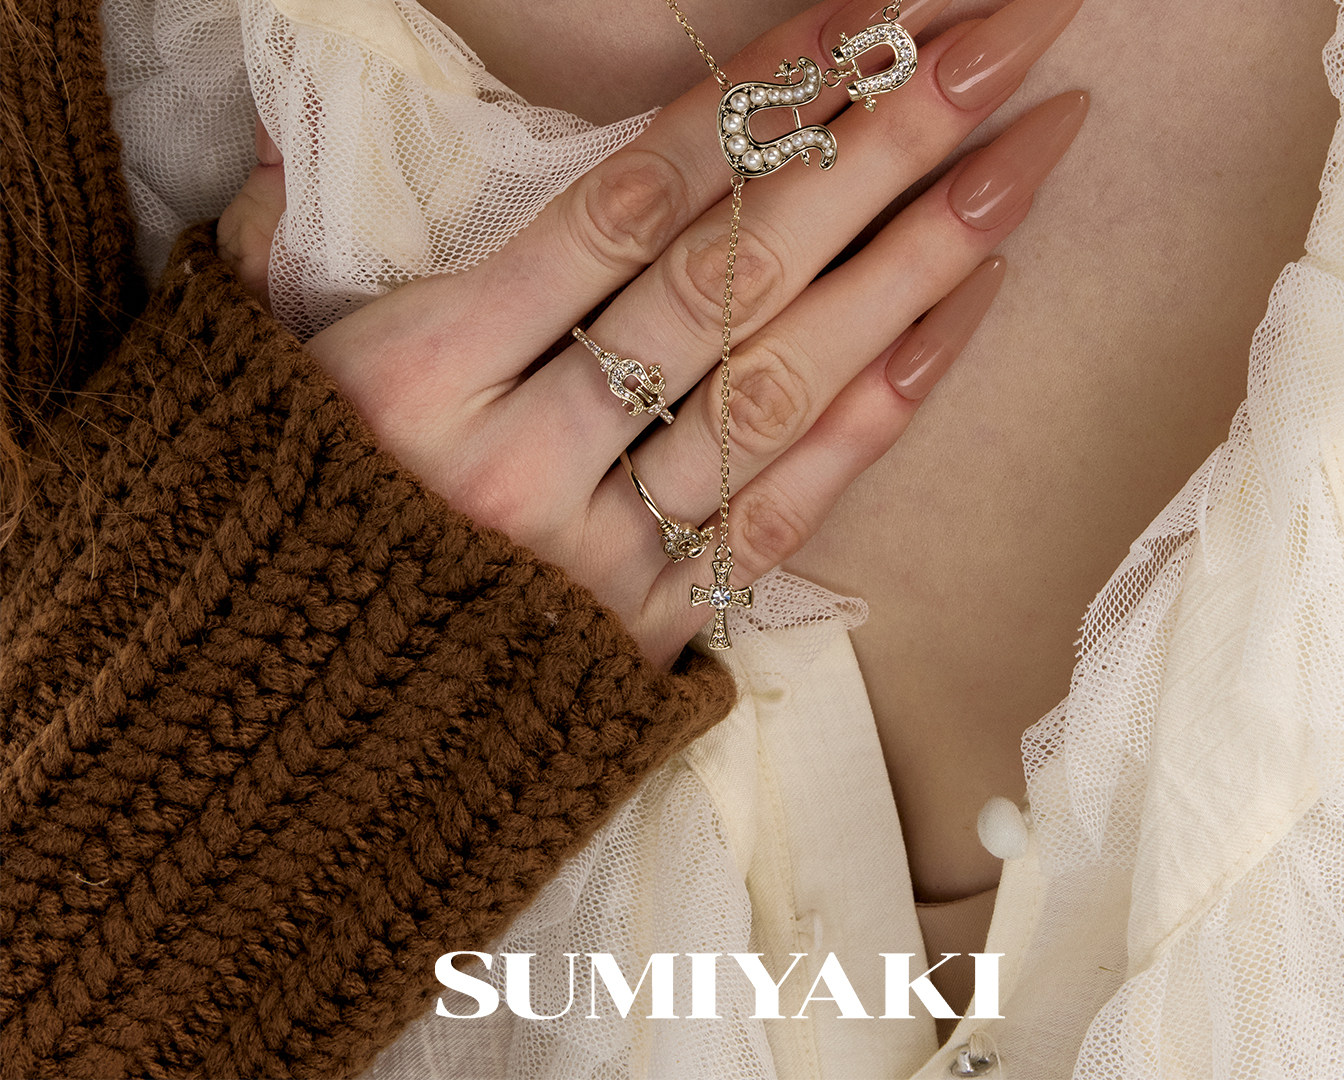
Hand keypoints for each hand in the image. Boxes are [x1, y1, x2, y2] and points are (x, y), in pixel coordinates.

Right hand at [217, 0, 1086, 668]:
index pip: (625, 206)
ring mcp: (600, 555)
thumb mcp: (248, 380)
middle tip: (1010, 36)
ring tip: (1030, 155)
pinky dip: (878, 411)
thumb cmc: (266, 535)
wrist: (273, 754)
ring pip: (782, 388)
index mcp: (422, 375)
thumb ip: (280, 250)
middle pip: (732, 277)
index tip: (874, 13)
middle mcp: (525, 459)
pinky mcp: (647, 629)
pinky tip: (964, 313)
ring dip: (920, 262)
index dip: (760, 101)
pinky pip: (783, 512)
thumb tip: (287, 129)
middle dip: (883, 145)